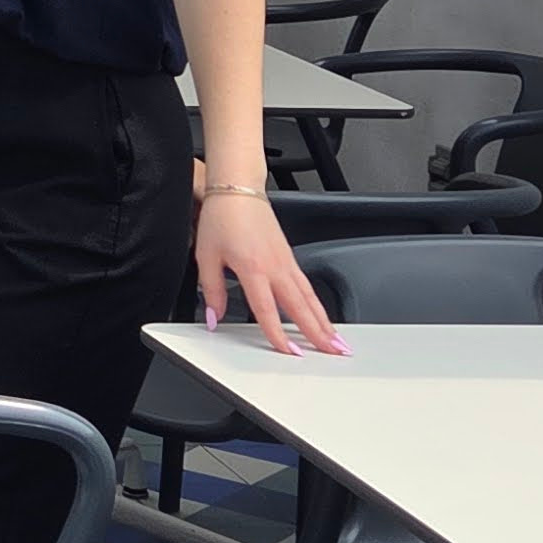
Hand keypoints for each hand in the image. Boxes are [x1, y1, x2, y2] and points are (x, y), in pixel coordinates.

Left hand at [195, 187, 344, 357]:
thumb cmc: (222, 218)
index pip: (267, 310)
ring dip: (325, 321)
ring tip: (336, 341)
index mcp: (253, 268)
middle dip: (318, 333)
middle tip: (334, 353)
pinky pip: (306, 285)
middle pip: (300, 307)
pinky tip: (322, 314)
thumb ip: (212, 291)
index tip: (288, 352)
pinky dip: (318, 304)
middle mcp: (274, 266)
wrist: (238, 190)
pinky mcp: (289, 256)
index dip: (278, 334)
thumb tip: (213, 317)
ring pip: (309, 297)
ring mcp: (286, 261)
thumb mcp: (206, 256)